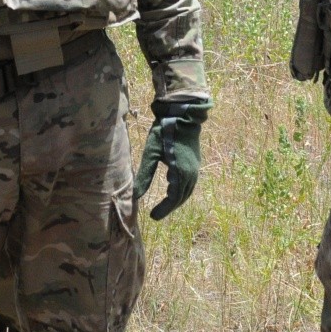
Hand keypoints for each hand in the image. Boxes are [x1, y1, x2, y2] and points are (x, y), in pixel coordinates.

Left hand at [134, 99, 209, 219]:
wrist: (183, 114)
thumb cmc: (165, 131)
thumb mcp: (151, 152)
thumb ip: (144, 175)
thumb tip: (135, 195)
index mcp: (181, 173)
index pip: (173, 198)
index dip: (163, 209)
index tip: (153, 217)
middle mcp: (191, 173)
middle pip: (181, 197)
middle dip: (169, 207)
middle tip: (156, 214)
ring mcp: (195, 168)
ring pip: (187, 191)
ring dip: (176, 200)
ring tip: (164, 205)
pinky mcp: (195, 163)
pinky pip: (189, 183)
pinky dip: (180, 190)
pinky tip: (171, 188)